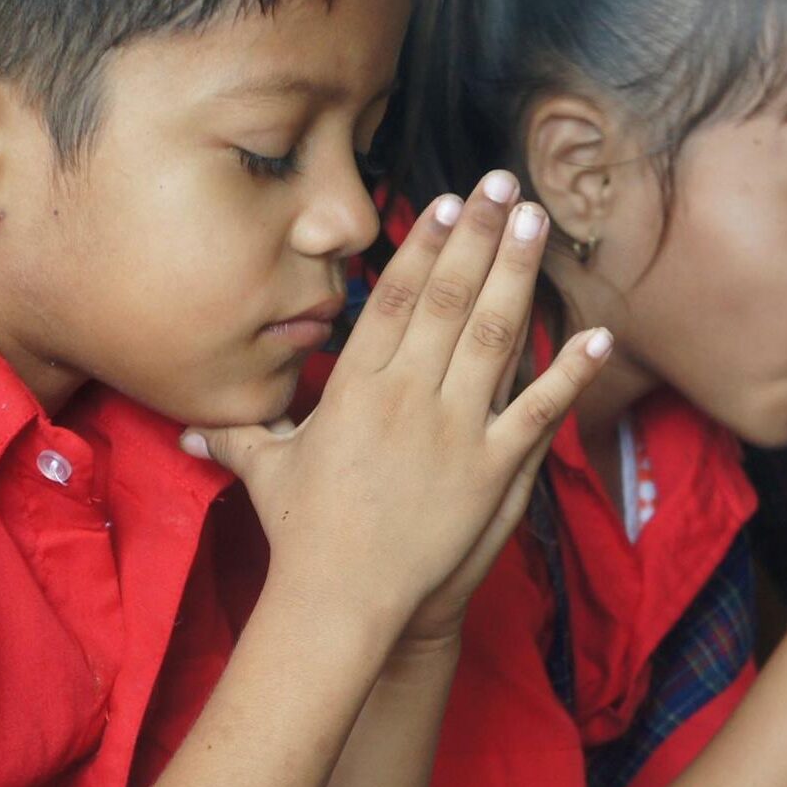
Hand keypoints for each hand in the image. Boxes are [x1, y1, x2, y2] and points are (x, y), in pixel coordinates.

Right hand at [185, 171, 610, 642]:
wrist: (340, 601)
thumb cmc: (301, 536)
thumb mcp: (266, 473)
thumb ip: (237, 437)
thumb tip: (188, 430)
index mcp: (355, 387)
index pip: (394, 298)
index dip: (425, 246)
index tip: (446, 204)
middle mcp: (407, 396)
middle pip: (450, 298)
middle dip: (479, 235)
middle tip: (503, 185)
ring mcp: (454, 430)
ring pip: (495, 335)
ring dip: (519, 273)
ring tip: (536, 222)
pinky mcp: (492, 470)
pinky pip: (539, 410)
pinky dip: (571, 372)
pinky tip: (597, 333)